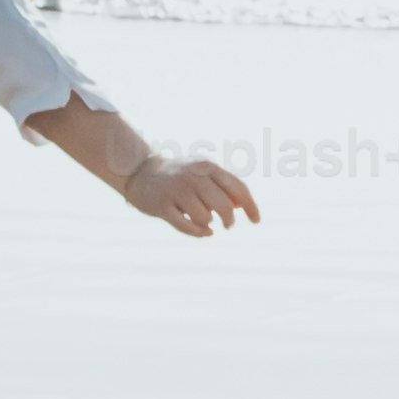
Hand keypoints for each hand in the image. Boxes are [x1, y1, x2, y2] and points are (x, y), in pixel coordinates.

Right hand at [24, 90, 254, 236]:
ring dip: (209, 223)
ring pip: (205, 217)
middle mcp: (193, 176)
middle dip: (230, 219)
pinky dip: (199, 232)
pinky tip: (204, 231)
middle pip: (223, 205)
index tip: (257, 221)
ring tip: (206, 222)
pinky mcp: (162, 205)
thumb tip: (243, 206)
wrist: (141, 171)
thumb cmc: (180, 177)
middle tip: (228, 225)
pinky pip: (186, 226)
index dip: (251, 206)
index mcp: (207, 166)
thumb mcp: (202, 174)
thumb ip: (223, 187)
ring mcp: (176, 191)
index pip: (237, 187)